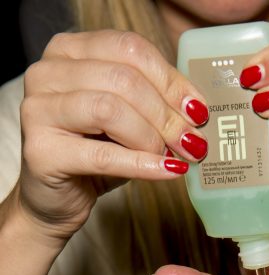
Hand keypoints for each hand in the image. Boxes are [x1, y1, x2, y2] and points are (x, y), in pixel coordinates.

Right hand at [17, 30, 209, 240]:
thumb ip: (153, 105)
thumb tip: (196, 110)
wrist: (55, 200)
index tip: (198, 111)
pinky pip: (103, 155)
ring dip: (153, 137)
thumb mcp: (126, 120)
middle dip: (167, 114)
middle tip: (193, 142)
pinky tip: (168, 170)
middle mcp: (47, 72)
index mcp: (69, 50)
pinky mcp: (42, 151)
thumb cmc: (92, 155)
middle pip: (123, 78)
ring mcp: (39, 109)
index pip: (129, 50)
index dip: (171, 80)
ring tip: (174, 156)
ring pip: (110, 109)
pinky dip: (143, 164)